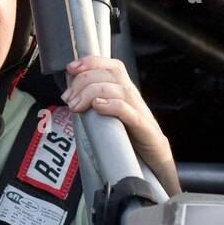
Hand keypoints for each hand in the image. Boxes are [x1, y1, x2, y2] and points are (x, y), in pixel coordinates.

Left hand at [60, 55, 180, 196]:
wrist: (155, 162)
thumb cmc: (129, 138)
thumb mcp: (109, 117)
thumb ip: (94, 105)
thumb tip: (70, 96)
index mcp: (125, 91)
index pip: (111, 66)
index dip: (91, 62)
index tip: (70, 68)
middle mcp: (134, 97)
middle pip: (111, 75)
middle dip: (84, 81)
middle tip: (68, 98)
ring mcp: (141, 112)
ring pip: (119, 90)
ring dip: (92, 93)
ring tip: (76, 106)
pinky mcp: (145, 129)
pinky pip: (130, 112)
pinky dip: (112, 105)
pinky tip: (98, 107)